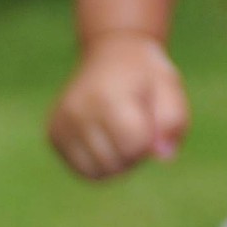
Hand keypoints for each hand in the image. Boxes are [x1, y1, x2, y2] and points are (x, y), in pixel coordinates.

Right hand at [47, 34, 188, 179]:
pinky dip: (99, 164)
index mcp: (106, 97)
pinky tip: (104, 140)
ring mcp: (62, 124)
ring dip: (117, 163)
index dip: (149, 142)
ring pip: (98, 173)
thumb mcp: (169, 87)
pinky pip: (83, 170)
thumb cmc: (144, 74)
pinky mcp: (53, 134)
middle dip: (133, 155)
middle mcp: (78, 111)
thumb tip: (163, 156)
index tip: (148, 121)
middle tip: (134, 126)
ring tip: (120, 135)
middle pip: (116, 164)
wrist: (110, 52)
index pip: (134, 147)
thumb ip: (173, 121)